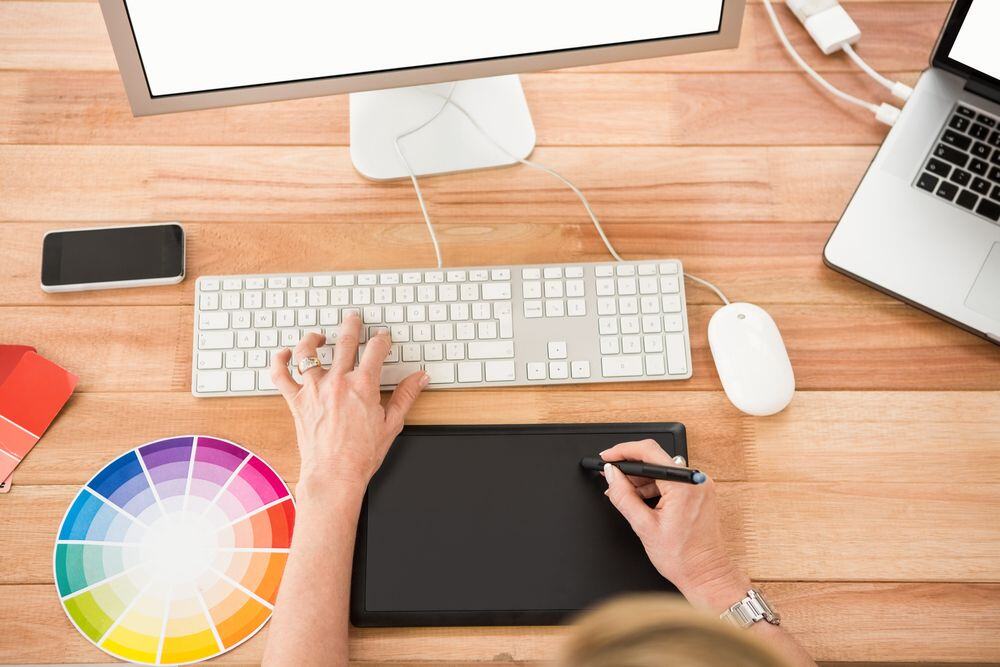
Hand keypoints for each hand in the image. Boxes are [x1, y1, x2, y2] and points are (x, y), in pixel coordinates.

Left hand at [270, 313, 428, 493]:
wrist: (334, 475)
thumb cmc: (361, 455)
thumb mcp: (392, 424)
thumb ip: (406, 396)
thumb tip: (420, 379)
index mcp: (363, 386)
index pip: (375, 350)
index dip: (381, 340)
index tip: (383, 338)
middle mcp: (337, 382)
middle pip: (344, 342)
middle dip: (351, 326)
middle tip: (353, 319)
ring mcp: (314, 390)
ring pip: (308, 352)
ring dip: (313, 339)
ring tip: (319, 336)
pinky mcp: (296, 401)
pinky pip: (281, 375)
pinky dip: (280, 361)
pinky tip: (285, 354)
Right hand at [602, 439, 749, 611]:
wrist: (706, 575)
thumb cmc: (683, 558)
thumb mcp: (644, 526)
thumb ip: (623, 496)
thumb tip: (611, 475)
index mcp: (683, 485)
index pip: (648, 451)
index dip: (622, 451)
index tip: (607, 457)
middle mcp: (695, 480)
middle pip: (655, 459)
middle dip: (630, 468)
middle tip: (611, 478)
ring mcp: (700, 486)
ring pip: (662, 470)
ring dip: (641, 479)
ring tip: (624, 496)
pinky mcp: (700, 492)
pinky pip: (672, 480)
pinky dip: (654, 487)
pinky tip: (640, 500)